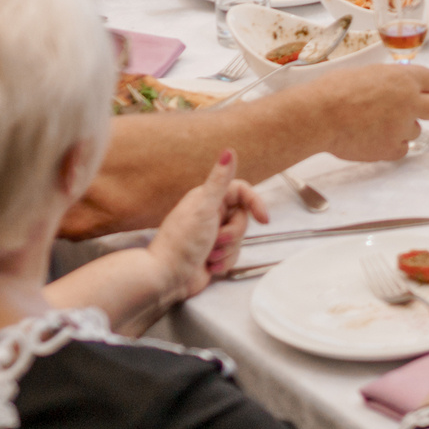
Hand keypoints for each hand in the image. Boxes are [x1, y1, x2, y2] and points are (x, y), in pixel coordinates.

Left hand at [144, 149, 269, 303]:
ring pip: (239, 240)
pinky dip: (223, 263)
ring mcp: (212, 235)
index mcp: (208, 199)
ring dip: (226, 251)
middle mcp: (211, 215)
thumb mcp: (204, 208)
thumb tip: (229, 150)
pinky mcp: (213, 254)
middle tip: (216, 240)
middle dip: (233, 234)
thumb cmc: (180, 243)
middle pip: (242, 219)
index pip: (242, 192)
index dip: (255, 203)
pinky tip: (208, 266)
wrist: (165, 278)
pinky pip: (233, 256)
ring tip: (208, 255)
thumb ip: (219, 180)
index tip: (264, 219)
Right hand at [286, 62, 428, 164]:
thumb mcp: (369, 72)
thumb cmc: (335, 90)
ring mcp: (402, 127)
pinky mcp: (391, 148)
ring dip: (404, 129)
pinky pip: (402, 149)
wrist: (319, 115)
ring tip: (377, 125)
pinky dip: (391, 146)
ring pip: (416, 131)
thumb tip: (398, 85)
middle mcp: (410, 102)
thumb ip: (391, 80)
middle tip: (421, 111)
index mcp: (405, 78)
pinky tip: (374, 138)